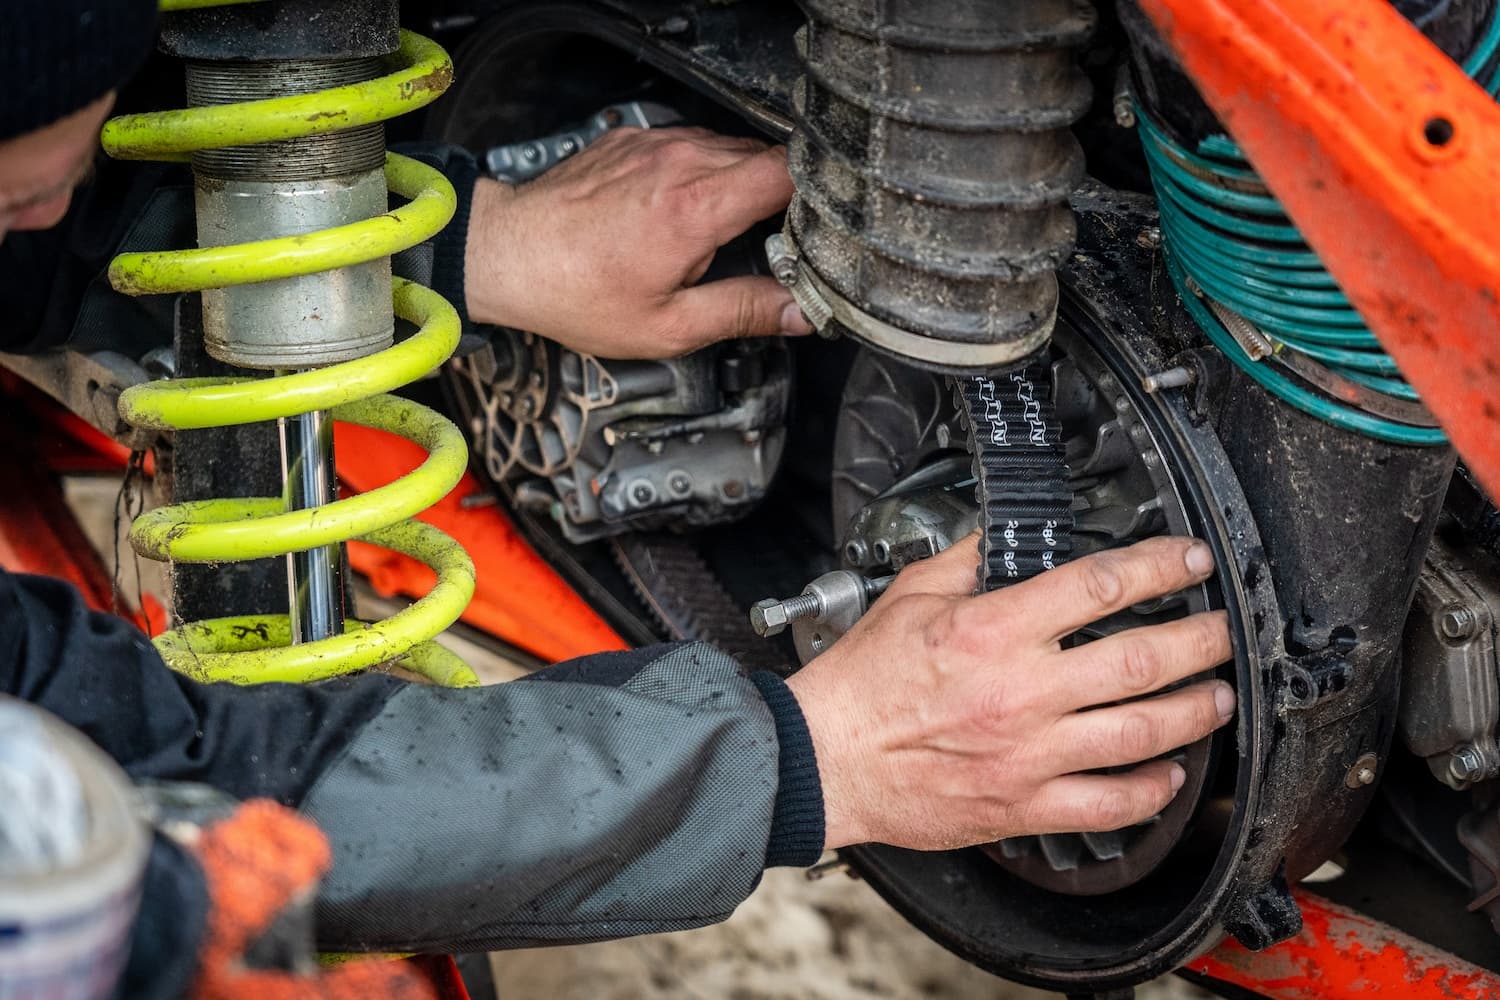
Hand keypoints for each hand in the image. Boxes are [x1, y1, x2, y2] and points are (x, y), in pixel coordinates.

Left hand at [463, 127, 812, 358]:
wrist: (508, 256)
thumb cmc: (576, 293)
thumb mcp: (669, 325)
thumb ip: (744, 312)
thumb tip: (800, 312)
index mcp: (695, 207)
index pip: (787, 172)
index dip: (816, 198)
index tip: (819, 228)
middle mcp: (679, 161)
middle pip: (766, 158)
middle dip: (784, 196)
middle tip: (780, 241)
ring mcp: (655, 143)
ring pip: (731, 149)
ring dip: (742, 184)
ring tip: (727, 230)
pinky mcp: (635, 138)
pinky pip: (692, 145)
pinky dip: (705, 173)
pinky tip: (687, 211)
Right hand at [786, 535, 1234, 851]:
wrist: (828, 760)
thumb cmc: (862, 684)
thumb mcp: (908, 597)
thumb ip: (965, 561)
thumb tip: (1005, 536)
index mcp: (993, 632)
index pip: (1099, 586)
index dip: (1158, 565)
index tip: (1186, 560)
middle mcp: (1022, 692)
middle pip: (1142, 659)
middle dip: (1203, 638)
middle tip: (1224, 629)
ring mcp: (1030, 754)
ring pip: (1143, 732)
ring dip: (1196, 710)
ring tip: (1219, 695)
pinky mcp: (1024, 805)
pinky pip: (1110, 803)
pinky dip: (1152, 789)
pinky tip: (1171, 773)